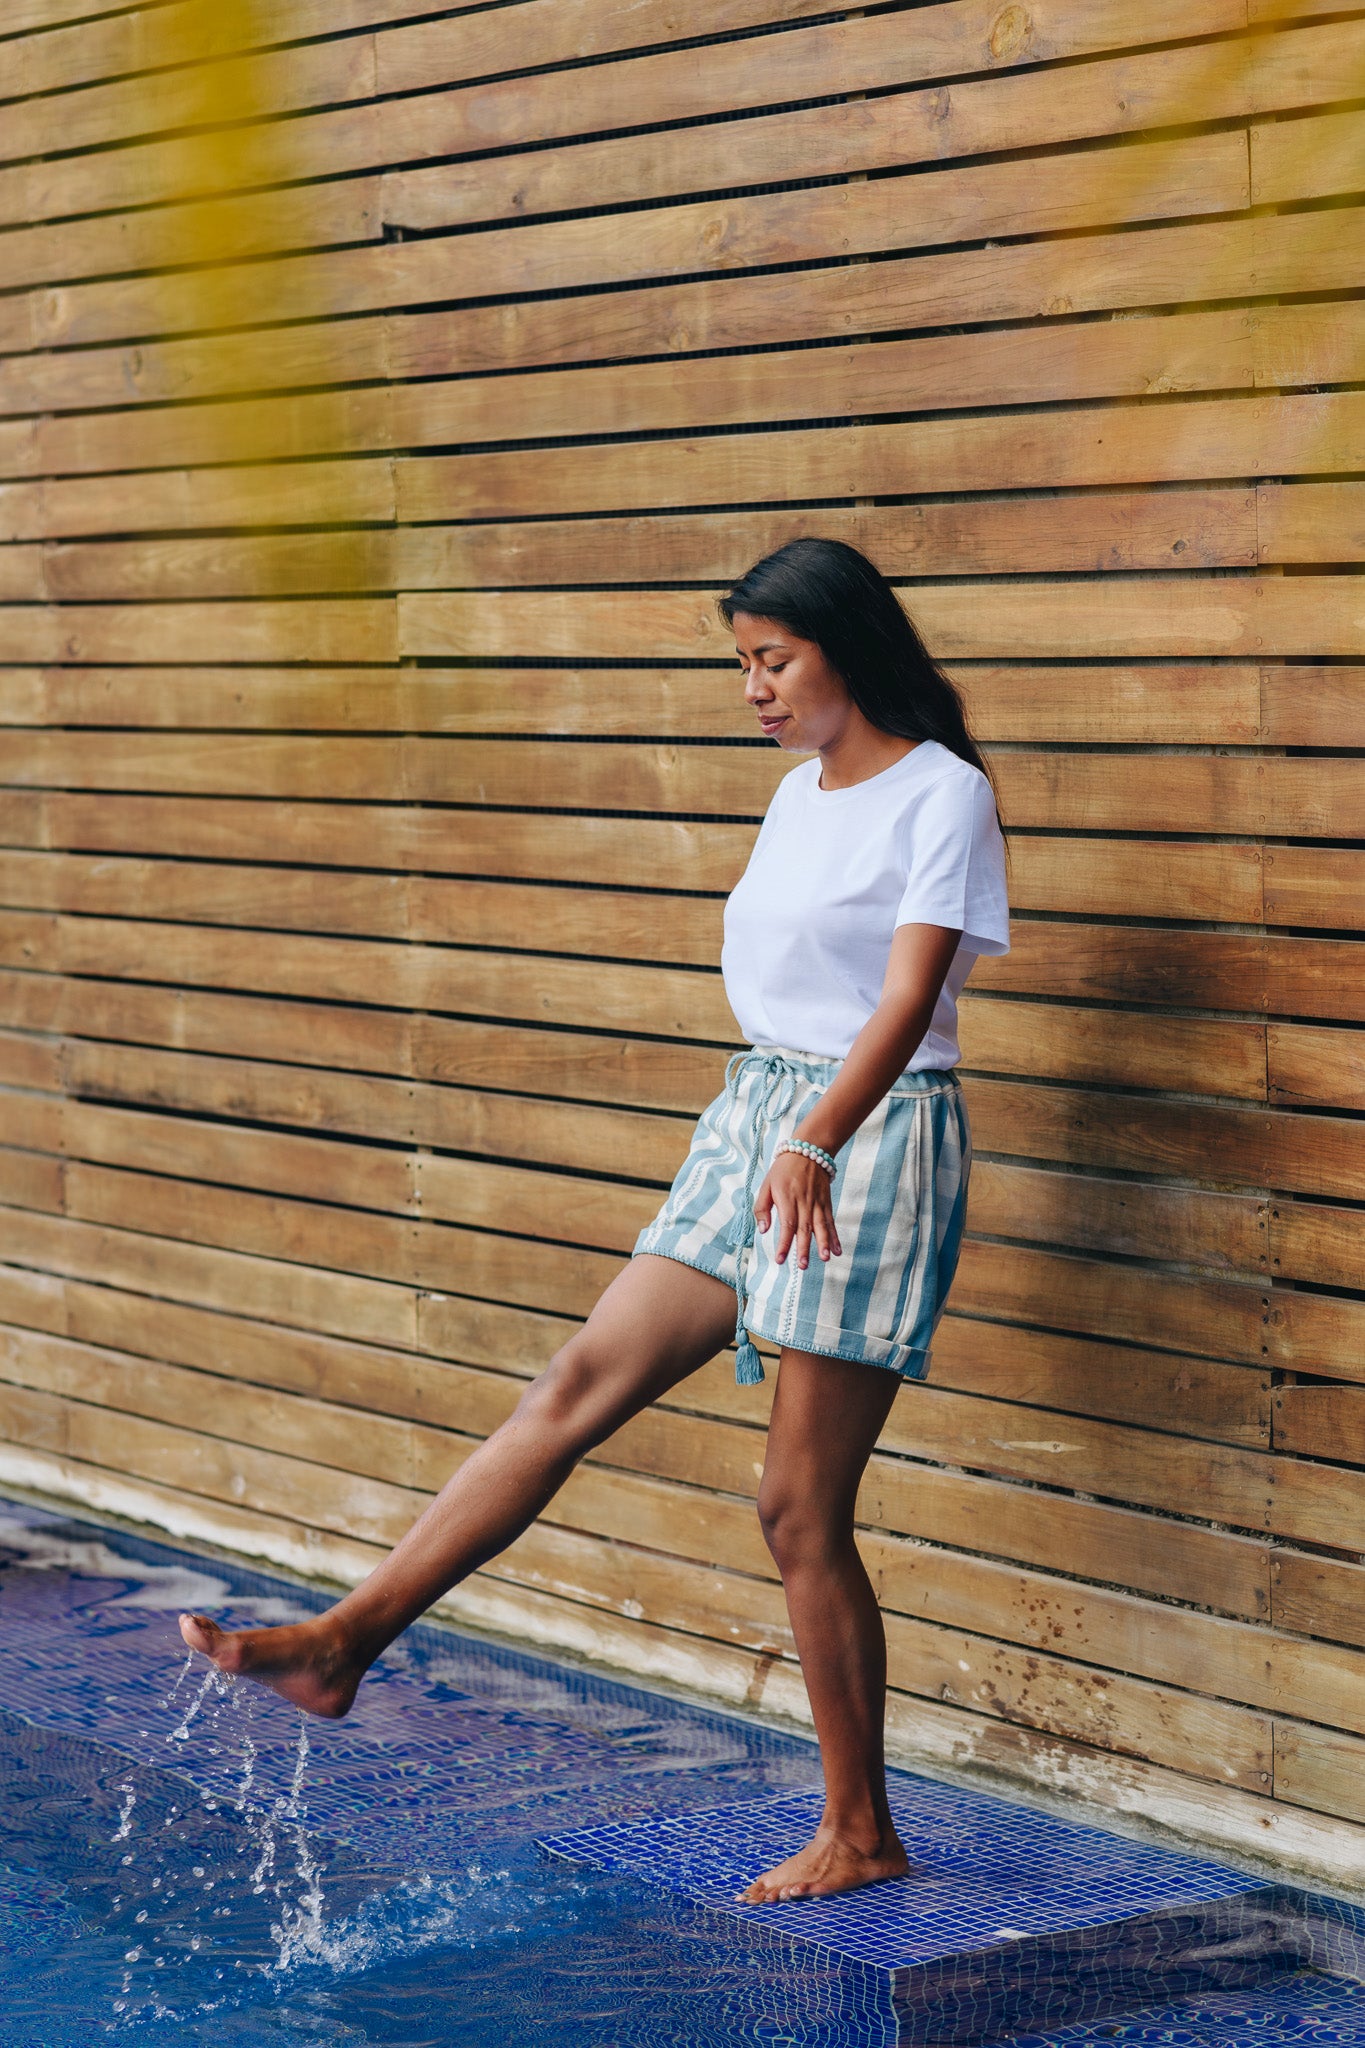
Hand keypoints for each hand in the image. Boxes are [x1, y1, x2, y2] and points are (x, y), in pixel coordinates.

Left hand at [754, 1149, 841, 1270]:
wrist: (809, 1150)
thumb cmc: (783, 1170)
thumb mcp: (766, 1185)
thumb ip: (762, 1208)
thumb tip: (763, 1231)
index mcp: (787, 1198)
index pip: (786, 1224)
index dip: (784, 1243)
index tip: (780, 1259)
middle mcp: (804, 1202)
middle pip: (805, 1228)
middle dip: (804, 1248)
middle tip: (802, 1266)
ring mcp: (817, 1203)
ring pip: (821, 1225)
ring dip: (823, 1243)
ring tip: (825, 1259)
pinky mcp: (826, 1203)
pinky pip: (830, 1222)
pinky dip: (834, 1236)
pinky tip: (837, 1250)